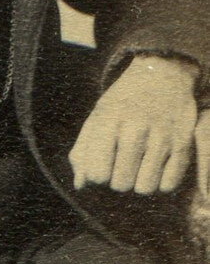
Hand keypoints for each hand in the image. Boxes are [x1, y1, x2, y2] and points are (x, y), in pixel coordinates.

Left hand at [70, 54, 198, 193]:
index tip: (102, 166)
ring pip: (145, 188)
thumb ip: (83, 150)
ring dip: (140, 182)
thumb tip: (79, 185)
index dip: (97, 175)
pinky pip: (169, 185)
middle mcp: (135, 128)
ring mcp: (161, 137)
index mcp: (108, 120)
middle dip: (118, 180)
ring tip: (139, 166)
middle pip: (121, 184)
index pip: (97, 173)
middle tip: (122, 165)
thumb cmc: (123, 101)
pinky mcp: (183, 144)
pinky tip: (157, 165)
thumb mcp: (98, 116)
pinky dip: (161, 182)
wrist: (162, 75)